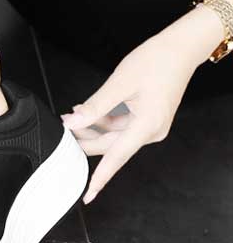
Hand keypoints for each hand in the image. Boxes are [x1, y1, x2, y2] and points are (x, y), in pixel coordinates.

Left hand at [61, 0, 228, 203]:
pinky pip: (120, 127)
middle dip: (84, 140)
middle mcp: (151, 131)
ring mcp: (150, 126)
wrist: (181, 48)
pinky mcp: (148, 119)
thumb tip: (73, 123)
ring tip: (71, 117)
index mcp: (147, 126)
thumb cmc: (157, 60)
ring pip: (113, 137)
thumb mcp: (120, 83)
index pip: (116, 158)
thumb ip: (95, 107)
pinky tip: (87, 112)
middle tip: (62, 130)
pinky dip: (103, 121)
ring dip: (91, 129)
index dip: (100, 178)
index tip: (87, 194)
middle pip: (110, 147)